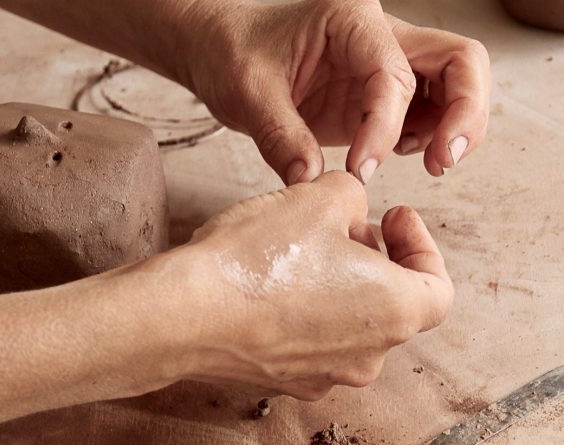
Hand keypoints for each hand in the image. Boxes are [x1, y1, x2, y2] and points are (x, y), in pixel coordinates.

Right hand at [175, 171, 453, 398]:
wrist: (184, 315)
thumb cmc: (257, 257)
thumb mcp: (318, 197)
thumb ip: (353, 195)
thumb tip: (350, 209)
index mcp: (394, 312)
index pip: (437, 285)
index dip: (422, 244)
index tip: (394, 216)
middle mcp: (367, 356)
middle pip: (390, 304)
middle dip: (373, 259)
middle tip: (343, 225)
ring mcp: (323, 376)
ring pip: (348, 324)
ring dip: (338, 286)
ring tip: (301, 250)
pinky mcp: (282, 381)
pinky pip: (308, 343)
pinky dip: (303, 312)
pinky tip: (269, 284)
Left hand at [182, 0, 490, 183]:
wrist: (222, 52)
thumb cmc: (233, 54)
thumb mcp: (248, 93)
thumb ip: (280, 137)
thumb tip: (311, 182)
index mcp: (351, 19)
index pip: (393, 73)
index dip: (385, 127)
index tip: (362, 170)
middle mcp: (379, 35)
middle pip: (459, 61)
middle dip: (464, 113)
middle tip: (444, 161)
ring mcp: (384, 65)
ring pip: (454, 84)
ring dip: (455, 126)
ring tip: (432, 164)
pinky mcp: (376, 96)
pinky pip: (426, 112)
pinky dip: (428, 136)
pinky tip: (400, 157)